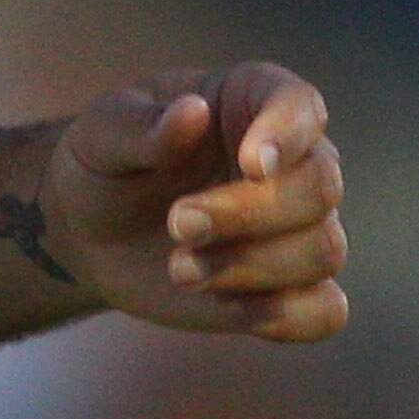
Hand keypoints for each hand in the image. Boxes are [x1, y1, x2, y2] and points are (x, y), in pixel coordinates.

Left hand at [42, 64, 347, 344]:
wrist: (91, 232)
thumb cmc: (103, 164)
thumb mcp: (103, 134)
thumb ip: (144, 127)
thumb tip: (194, 111)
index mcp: (249, 102)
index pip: (300, 105)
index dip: (288, 133)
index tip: (251, 165)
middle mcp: (290, 162)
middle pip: (320, 188)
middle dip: (249, 213)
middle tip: (177, 222)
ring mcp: (296, 227)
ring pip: (325, 250)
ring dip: (252, 267)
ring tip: (179, 268)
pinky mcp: (292, 288)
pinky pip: (327, 310)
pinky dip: (286, 316)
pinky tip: (221, 302)